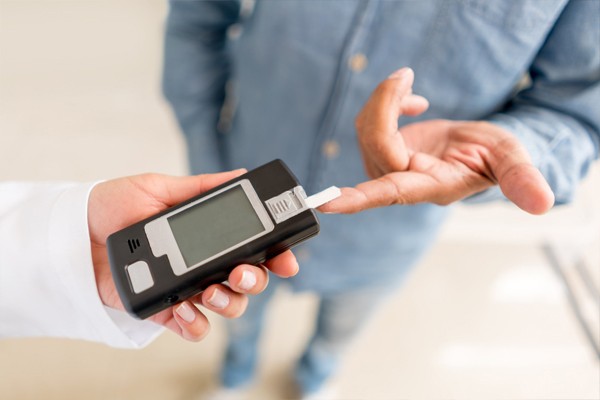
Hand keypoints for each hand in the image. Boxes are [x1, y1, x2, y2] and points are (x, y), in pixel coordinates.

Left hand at [87, 171, 298, 341]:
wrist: (73, 234)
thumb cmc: (114, 207)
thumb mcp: (159, 188)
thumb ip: (200, 187)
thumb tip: (240, 174)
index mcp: (210, 235)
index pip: (254, 247)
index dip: (277, 255)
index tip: (288, 259)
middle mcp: (205, 263)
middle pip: (250, 280)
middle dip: (256, 280)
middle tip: (241, 273)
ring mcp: (188, 288)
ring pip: (229, 306)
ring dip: (229, 302)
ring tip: (209, 291)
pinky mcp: (166, 308)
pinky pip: (193, 327)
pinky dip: (196, 325)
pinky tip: (187, 312)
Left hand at [321, 68, 554, 214]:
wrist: (479, 149)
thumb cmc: (494, 157)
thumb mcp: (511, 162)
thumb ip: (521, 179)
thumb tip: (544, 202)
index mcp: (430, 185)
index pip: (390, 193)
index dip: (358, 199)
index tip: (325, 204)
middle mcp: (404, 179)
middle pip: (375, 142)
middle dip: (384, 104)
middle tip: (405, 77)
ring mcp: (389, 166)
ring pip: (365, 130)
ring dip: (383, 99)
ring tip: (407, 84)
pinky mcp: (383, 150)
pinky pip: (368, 123)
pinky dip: (385, 103)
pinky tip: (409, 100)